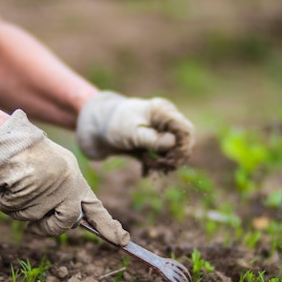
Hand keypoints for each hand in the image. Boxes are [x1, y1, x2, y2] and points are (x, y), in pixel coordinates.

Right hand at [0, 109, 129, 245]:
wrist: (1, 135)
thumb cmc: (19, 151)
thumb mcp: (49, 169)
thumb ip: (60, 193)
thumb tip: (71, 221)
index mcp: (73, 176)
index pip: (94, 206)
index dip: (108, 226)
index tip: (122, 240)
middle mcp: (67, 183)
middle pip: (66, 223)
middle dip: (48, 227)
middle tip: (33, 220)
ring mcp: (50, 188)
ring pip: (34, 219)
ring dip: (19, 209)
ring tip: (12, 186)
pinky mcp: (31, 191)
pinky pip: (13, 210)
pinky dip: (2, 201)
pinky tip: (1, 184)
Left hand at [76, 91, 194, 173]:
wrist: (94, 128)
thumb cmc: (113, 126)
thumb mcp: (133, 134)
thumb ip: (153, 139)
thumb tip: (173, 144)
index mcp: (163, 111)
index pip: (186, 130)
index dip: (183, 148)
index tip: (170, 161)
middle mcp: (166, 119)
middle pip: (183, 142)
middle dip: (173, 157)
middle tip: (158, 167)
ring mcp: (161, 130)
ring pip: (174, 151)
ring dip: (163, 162)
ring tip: (147, 164)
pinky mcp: (154, 141)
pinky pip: (163, 156)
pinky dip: (156, 164)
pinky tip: (145, 170)